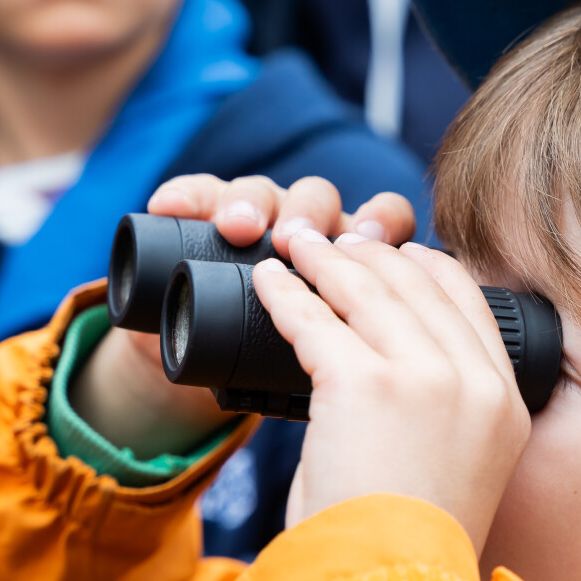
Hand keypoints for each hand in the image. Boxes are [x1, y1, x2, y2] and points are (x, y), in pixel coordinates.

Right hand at [75, 175, 418, 455]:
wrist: (227, 380)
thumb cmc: (305, 385)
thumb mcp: (346, 384)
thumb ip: (381, 372)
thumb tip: (411, 388)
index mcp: (368, 258)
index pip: (383, 222)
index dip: (375, 228)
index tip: (361, 242)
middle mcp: (318, 227)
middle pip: (321, 200)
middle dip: (308, 214)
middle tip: (291, 241)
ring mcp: (263, 217)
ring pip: (266, 191)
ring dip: (251, 199)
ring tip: (236, 225)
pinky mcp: (208, 213)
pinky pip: (199, 194)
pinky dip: (187, 196)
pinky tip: (169, 205)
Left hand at [254, 230, 531, 553]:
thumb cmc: (409, 548)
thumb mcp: (455, 470)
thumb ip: (437, 414)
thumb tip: (383, 368)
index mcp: (505, 403)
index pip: (470, 302)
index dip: (427, 266)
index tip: (396, 254)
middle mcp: (474, 383)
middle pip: (419, 284)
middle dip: (370, 255)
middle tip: (333, 242)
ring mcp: (424, 378)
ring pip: (367, 291)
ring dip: (324, 260)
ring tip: (295, 245)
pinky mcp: (365, 383)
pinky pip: (314, 319)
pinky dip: (284, 294)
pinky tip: (268, 280)